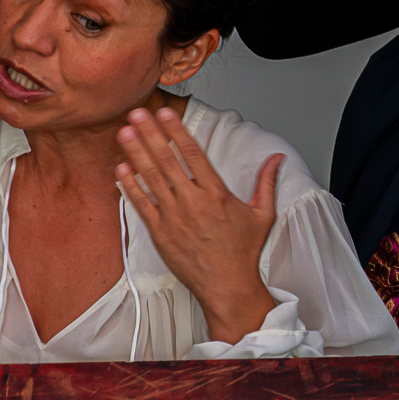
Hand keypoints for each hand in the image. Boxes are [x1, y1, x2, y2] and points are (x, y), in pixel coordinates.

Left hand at [115, 106, 282, 342]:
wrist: (227, 286)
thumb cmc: (243, 253)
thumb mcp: (263, 214)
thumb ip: (267, 182)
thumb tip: (277, 159)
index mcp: (216, 194)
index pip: (192, 154)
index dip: (177, 131)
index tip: (165, 114)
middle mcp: (193, 202)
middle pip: (167, 160)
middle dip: (150, 134)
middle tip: (137, 113)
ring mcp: (174, 218)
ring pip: (151, 178)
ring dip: (136, 153)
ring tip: (124, 133)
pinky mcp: (161, 234)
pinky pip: (142, 205)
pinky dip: (130, 186)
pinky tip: (121, 169)